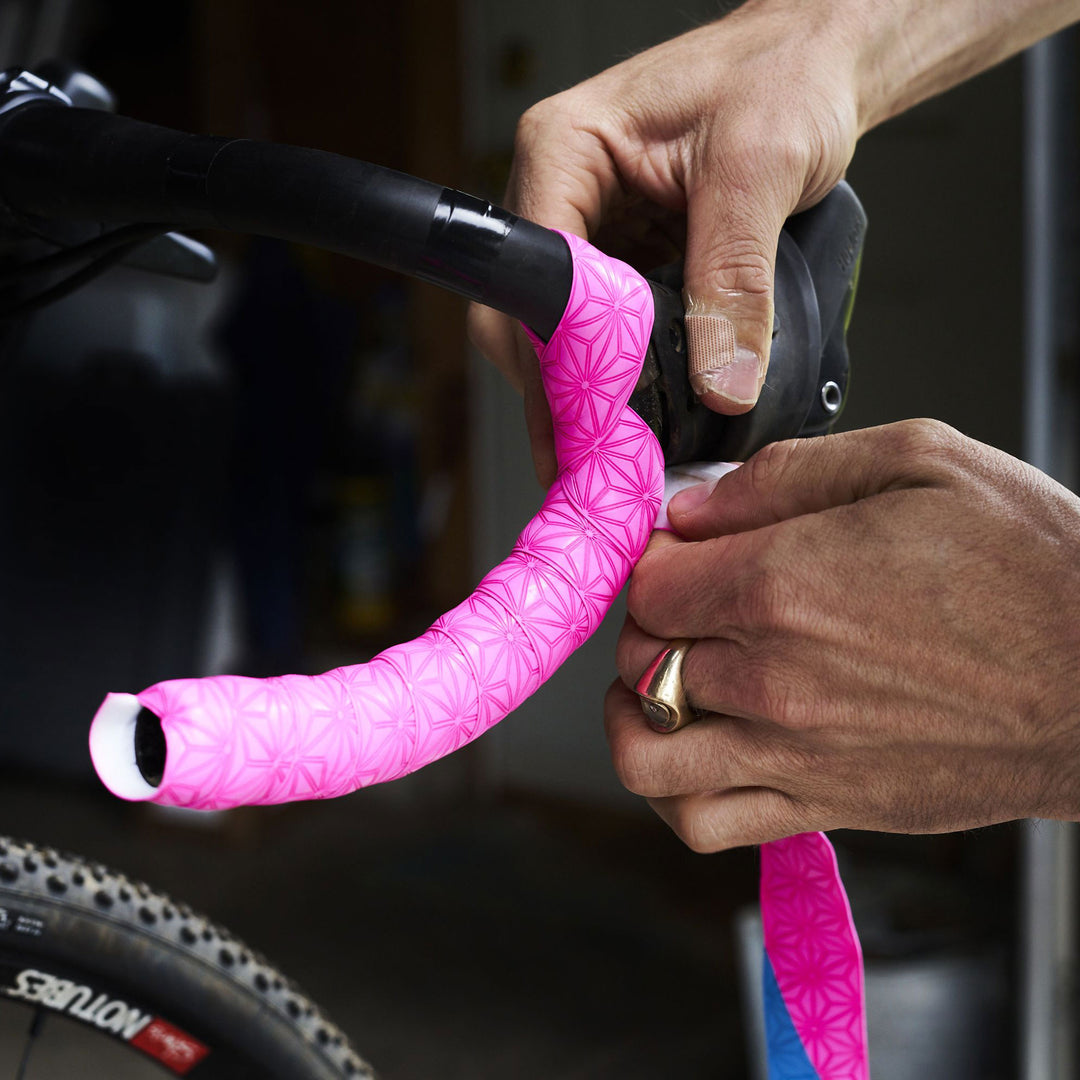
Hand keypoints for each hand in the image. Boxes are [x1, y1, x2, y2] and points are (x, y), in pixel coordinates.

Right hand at [470, 1, 861, 484]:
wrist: (815, 59)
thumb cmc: (781, 75)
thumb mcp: (760, 173)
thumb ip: (735, 279)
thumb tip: (723, 381)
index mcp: (567, 149)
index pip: (532, 272)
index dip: (555, 356)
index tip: (587, 422)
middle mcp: (561, 190)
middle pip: (523, 314)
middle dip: (557, 391)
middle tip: (594, 458)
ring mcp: (588, 226)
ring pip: (556, 331)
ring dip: (587, 391)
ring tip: (619, 450)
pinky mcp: (621, 253)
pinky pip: (603, 328)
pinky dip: (621, 374)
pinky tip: (642, 412)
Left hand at [607, 420, 1079, 850]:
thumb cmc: (1031, 564)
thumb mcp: (919, 461)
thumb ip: (786, 475)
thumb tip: (695, 506)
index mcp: (783, 582)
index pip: (648, 580)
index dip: (654, 556)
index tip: (684, 547)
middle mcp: (772, 674)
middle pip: (638, 653)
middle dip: (649, 620)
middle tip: (688, 600)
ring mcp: (793, 752)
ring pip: (644, 751)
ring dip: (631, 711)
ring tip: (658, 681)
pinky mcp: (826, 805)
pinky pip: (702, 823)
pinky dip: (672, 792)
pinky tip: (696, 751)